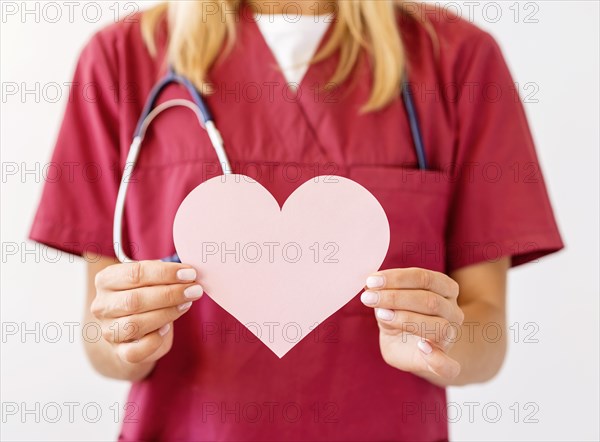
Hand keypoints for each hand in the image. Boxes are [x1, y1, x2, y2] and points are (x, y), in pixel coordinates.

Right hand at [91, 260, 202, 374]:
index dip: (165, 273)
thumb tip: (188, 273)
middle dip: (170, 294)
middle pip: (135, 300)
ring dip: (167, 313)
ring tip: (186, 304)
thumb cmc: (145, 294)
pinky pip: (135, 351)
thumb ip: (163, 274)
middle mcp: (102, 306)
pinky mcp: (120, 352)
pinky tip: (167, 328)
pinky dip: (155, 340)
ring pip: (135, 324)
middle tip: (194, 290)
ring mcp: (109, 330)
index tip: (189, 273)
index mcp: (106, 280)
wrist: (133, 328)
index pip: (135, 274)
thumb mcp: (150, 279)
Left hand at [361, 268, 463, 382]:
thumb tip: (372, 287)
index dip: (398, 278)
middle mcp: (453, 311)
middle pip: (430, 301)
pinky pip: (450, 366)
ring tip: (381, 315)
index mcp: (445, 288)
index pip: (425, 278)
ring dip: (406, 319)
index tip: (371, 281)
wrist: (408, 349)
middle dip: (395, 298)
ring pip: (438, 326)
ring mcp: (451, 338)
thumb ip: (386, 296)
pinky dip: (438, 360)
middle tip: (368, 298)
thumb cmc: (399, 319)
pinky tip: (423, 348)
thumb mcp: (390, 303)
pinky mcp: (444, 363)